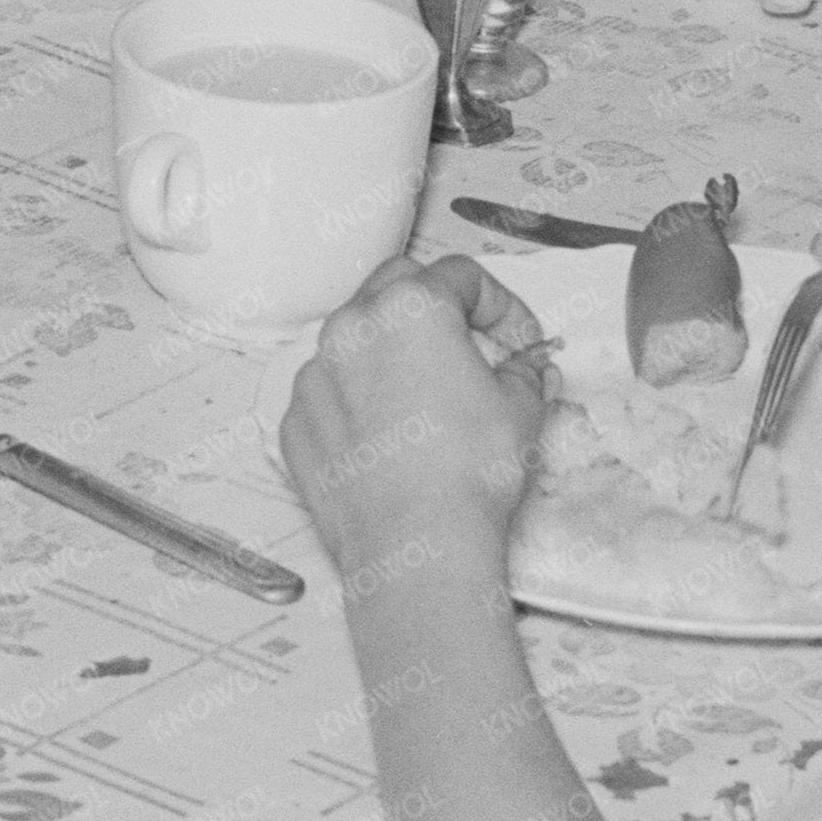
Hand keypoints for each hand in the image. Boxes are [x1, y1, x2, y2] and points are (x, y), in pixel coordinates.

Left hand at [277, 255, 552, 573]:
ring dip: (391, 352)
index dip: (504, 307)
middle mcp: (352, 328)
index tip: (519, 343)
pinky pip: (330, 390)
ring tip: (428, 395)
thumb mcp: (522, 409)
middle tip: (470, 347)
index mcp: (411, 308)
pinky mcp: (296, 419)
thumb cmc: (467, 475)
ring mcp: (316, 374)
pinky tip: (390, 435)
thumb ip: (524, 372)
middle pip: (399, 287)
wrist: (417, 544)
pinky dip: (358, 399)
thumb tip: (525, 369)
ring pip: (356, 338)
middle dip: (439, 306)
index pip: (463, 276)